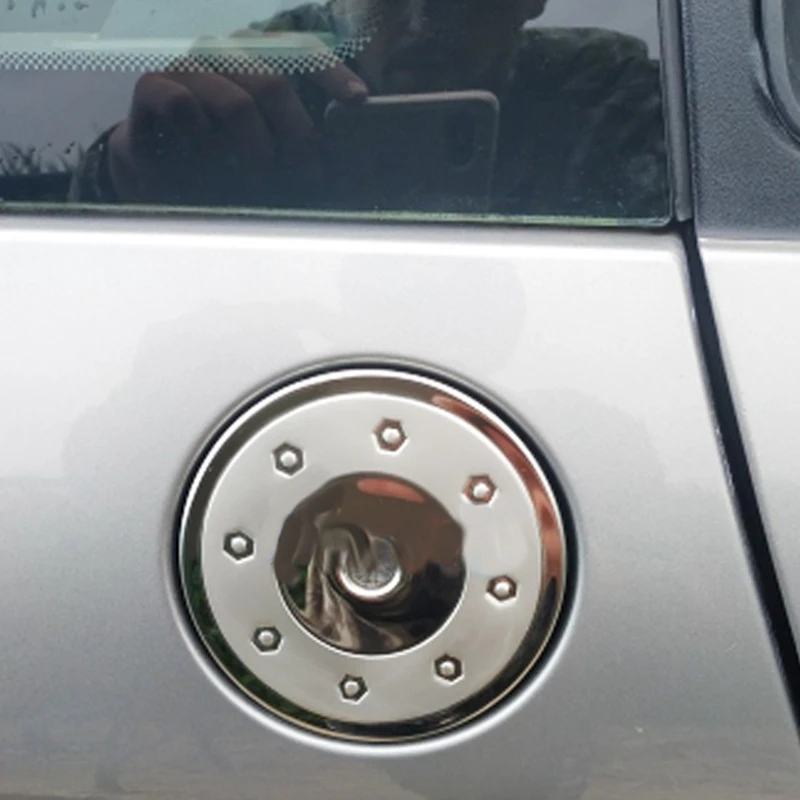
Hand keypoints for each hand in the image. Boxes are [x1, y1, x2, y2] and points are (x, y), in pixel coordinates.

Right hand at [107, 37, 367, 203]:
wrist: (162, 174)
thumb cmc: (227, 161)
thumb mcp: (276, 151)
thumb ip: (306, 144)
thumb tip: (344, 154)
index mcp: (261, 59)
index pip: (302, 50)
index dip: (332, 73)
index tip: (358, 102)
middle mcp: (228, 54)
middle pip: (274, 82)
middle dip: (299, 136)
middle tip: (310, 174)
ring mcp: (190, 67)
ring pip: (235, 102)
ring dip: (255, 151)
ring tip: (259, 180)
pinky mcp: (153, 87)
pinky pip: (180, 104)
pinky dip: (199, 139)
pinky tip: (203, 157)